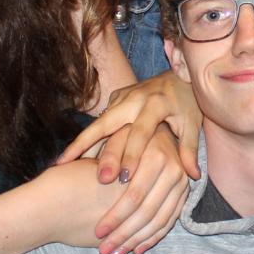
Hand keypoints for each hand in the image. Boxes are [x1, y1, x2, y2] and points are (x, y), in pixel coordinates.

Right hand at [55, 71, 201, 185]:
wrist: (180, 75)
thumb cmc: (187, 104)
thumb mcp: (192, 125)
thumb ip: (189, 149)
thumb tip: (193, 176)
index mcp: (156, 103)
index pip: (140, 133)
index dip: (131, 155)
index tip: (122, 178)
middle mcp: (134, 98)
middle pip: (105, 123)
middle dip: (85, 144)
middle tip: (66, 165)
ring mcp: (121, 96)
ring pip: (97, 123)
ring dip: (80, 143)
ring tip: (61, 164)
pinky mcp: (115, 98)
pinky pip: (100, 121)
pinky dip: (88, 139)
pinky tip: (73, 158)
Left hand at [86, 126, 190, 253]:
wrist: (162, 125)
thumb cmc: (132, 131)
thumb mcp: (119, 134)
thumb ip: (109, 154)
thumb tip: (103, 178)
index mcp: (158, 156)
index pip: (134, 195)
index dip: (115, 216)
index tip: (98, 231)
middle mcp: (175, 171)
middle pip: (147, 212)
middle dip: (124, 234)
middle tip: (105, 250)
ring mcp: (183, 184)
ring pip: (160, 221)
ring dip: (137, 240)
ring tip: (116, 253)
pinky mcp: (184, 194)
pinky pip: (170, 221)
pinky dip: (153, 237)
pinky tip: (137, 249)